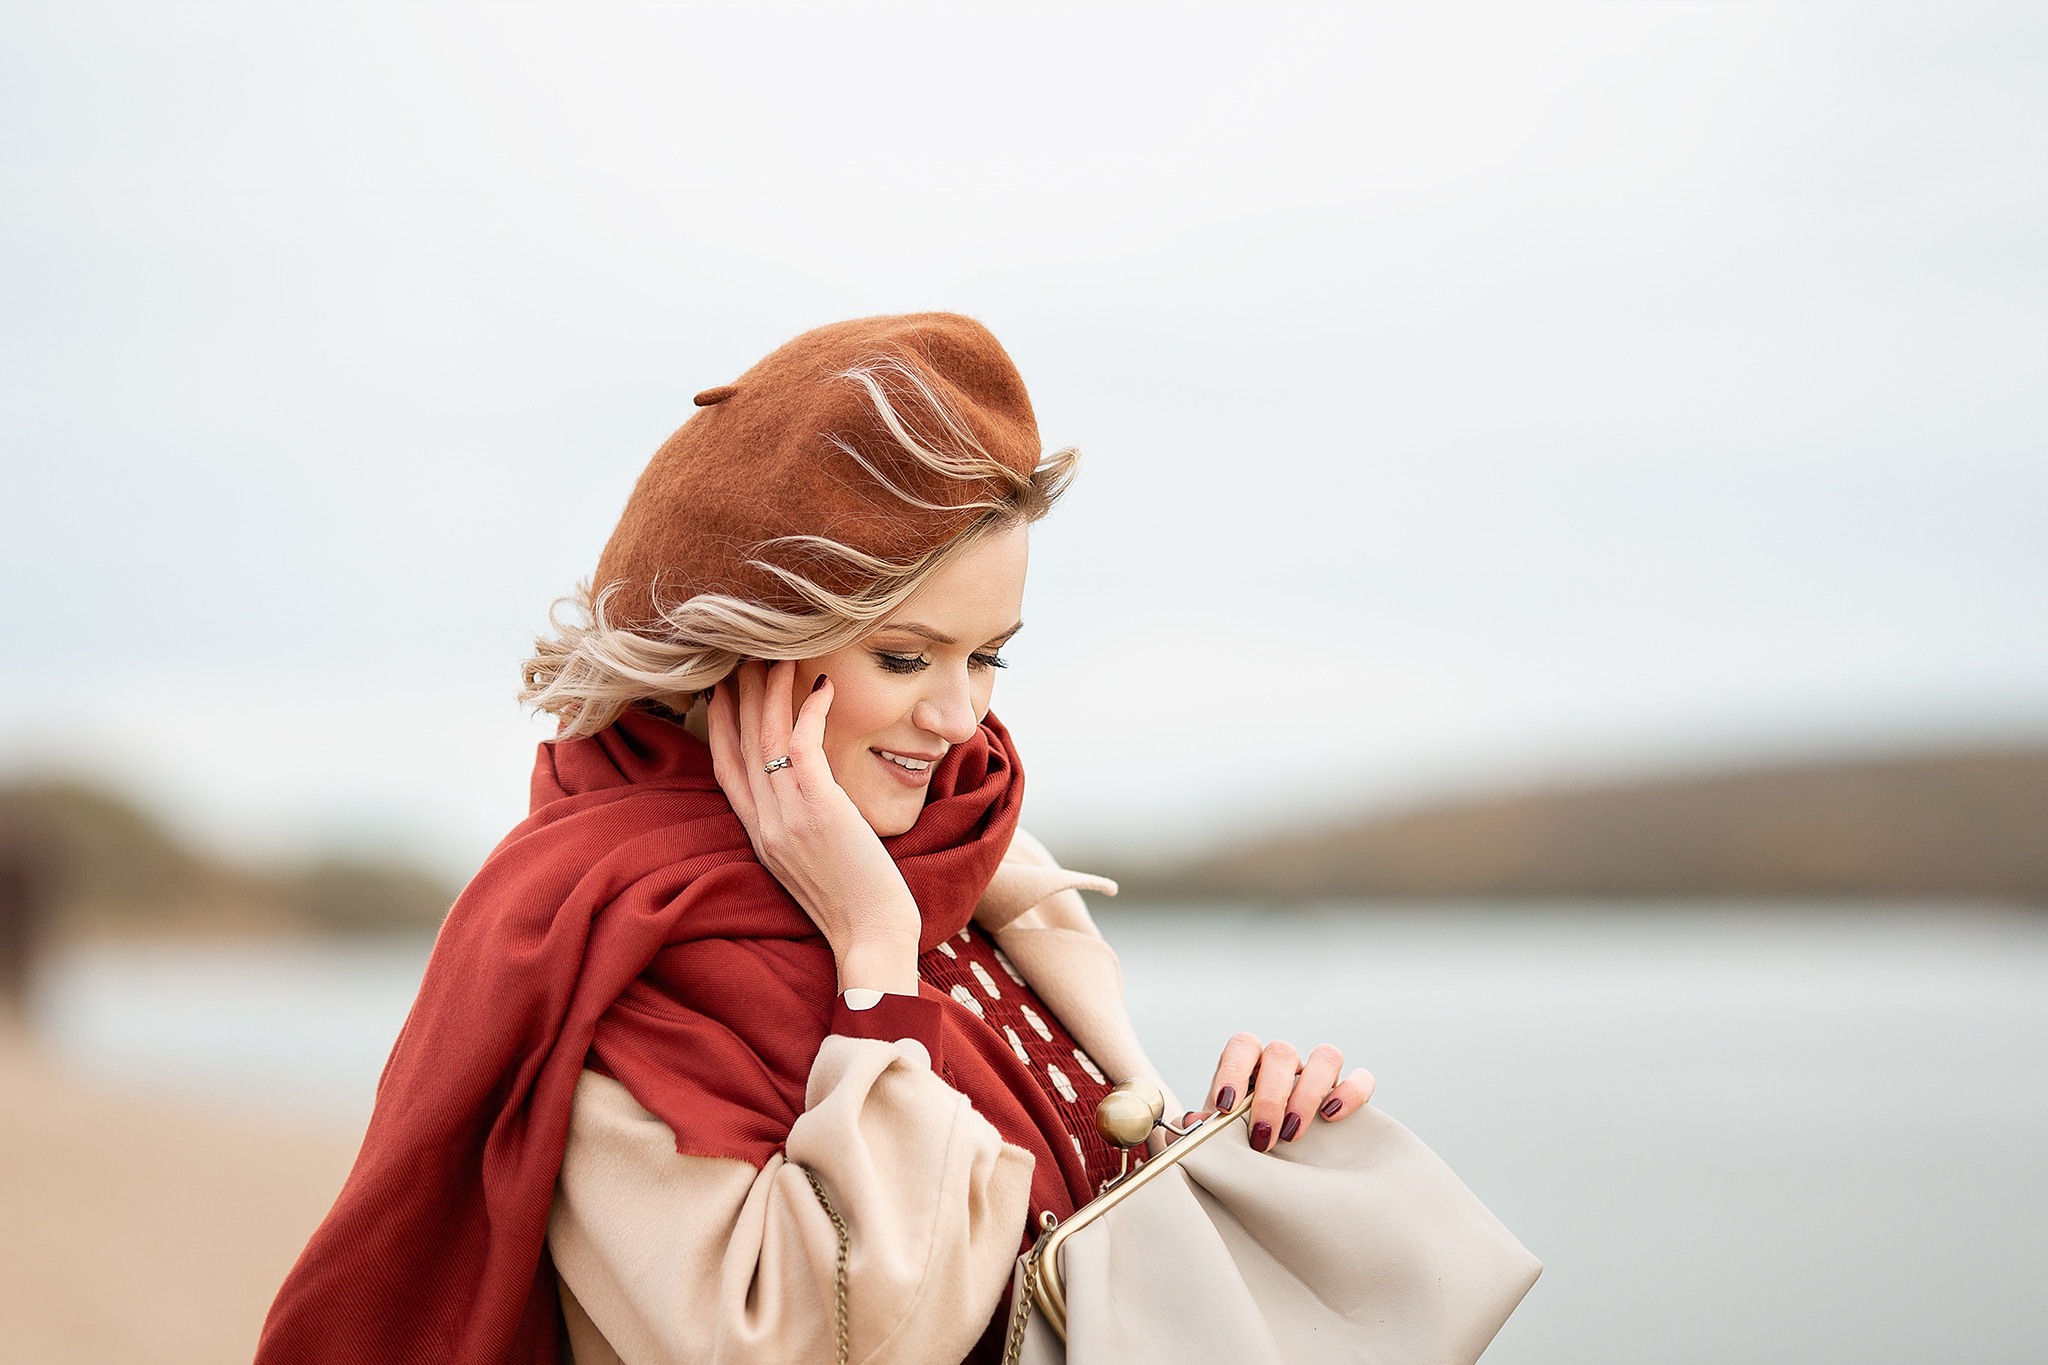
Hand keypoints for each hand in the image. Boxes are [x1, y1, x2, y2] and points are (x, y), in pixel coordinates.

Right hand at [705, 660, 921, 994]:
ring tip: (776, 654)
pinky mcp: (818, 810)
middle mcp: (765, 824)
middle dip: (739, 695)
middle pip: (740, 745)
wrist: (870, 939)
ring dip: (770, 691)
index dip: (720, 726)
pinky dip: (810, 710)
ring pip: (766, 737)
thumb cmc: (856, 907)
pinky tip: (821, 683)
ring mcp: (787, 816)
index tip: (720, 691)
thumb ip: (803, 830)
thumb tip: (818, 801)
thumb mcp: (814, 864)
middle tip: (742, 654)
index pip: (727, 771)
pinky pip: (804, 744)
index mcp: (760, 838)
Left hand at [1181, 1033, 1375, 1153]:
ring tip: (1295, 1134)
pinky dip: (1351, 1093)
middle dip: (1271, 1097)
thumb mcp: (1218, 1137)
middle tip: (1264, 1138)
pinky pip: (1361, 1078)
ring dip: (1309, 1093)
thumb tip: (1193, 1123)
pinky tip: (1333, 1118)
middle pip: (1282, 1052)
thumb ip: (1203, 1128)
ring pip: (1325, 1056)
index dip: (1234, 1070)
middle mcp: (1284, 1063)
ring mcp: (1317, 1074)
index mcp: (1248, 1065)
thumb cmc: (1238, 1145)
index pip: (1242, 1045)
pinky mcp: (1347, 1092)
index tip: (1225, 1106)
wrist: (1268, 1164)